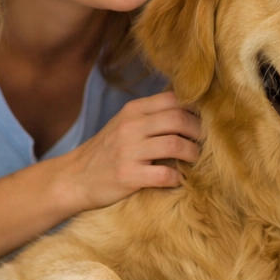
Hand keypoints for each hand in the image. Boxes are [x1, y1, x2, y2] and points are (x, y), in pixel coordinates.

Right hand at [63, 91, 201, 210]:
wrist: (74, 178)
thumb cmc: (107, 152)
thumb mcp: (125, 124)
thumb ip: (152, 115)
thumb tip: (191, 109)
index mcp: (133, 110)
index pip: (173, 99)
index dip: (195, 110)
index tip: (204, 122)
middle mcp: (130, 126)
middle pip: (179, 120)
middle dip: (199, 132)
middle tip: (206, 143)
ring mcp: (128, 151)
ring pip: (175, 145)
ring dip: (193, 154)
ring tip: (196, 160)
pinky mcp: (127, 176)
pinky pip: (164, 174)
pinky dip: (177, 178)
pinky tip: (178, 179)